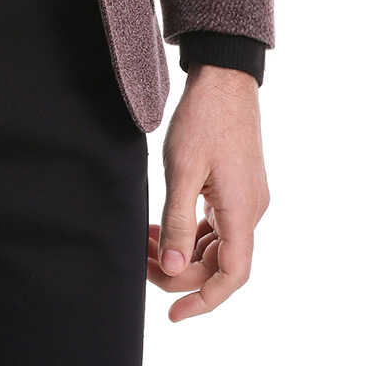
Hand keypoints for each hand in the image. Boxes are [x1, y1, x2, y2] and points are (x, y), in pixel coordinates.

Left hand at [147, 63, 269, 320]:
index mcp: (242, 212)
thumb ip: (177, 221)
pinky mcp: (236, 186)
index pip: (230, 275)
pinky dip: (189, 231)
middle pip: (219, 263)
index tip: (173, 313)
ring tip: (143, 242)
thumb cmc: (204, 118)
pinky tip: (160, 225)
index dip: (203, 300)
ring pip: (215, 243)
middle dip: (179, 270)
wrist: (224, 76)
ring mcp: (245, 198)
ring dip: (181, 250)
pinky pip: (215, 223)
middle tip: (140, 260)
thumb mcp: (182, 169)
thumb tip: (171, 268)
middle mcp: (250, 210)